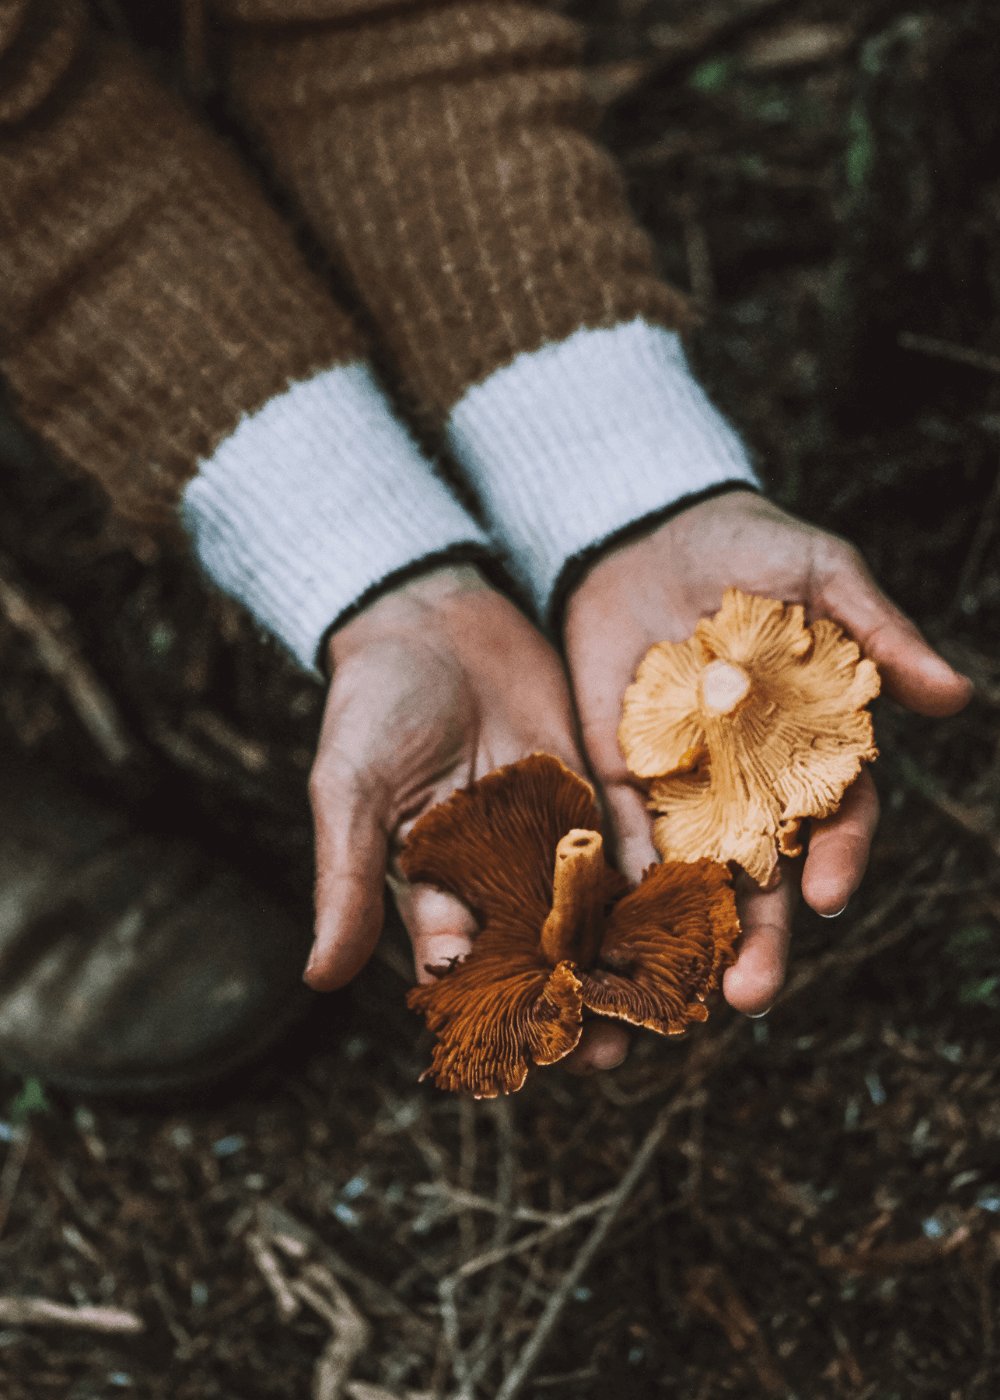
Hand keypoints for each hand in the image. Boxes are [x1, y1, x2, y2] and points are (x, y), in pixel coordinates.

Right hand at [306, 565, 623, 1072]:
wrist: (431, 620)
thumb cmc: (372, 707)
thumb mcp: (350, 793)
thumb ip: (349, 881)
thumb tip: (318, 979)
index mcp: (432, 891)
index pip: (464, 964)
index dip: (496, 1007)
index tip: (530, 1048)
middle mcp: (494, 879)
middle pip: (538, 953)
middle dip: (573, 1000)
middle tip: (612, 1050)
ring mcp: (545, 838)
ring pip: (589, 912)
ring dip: (622, 956)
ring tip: (659, 1004)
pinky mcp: (587, 794)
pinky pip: (624, 843)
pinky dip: (652, 878)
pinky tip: (686, 912)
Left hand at [563, 491, 971, 1016]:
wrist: (649, 530)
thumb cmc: (752, 548)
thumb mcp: (822, 575)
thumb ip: (879, 634)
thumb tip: (955, 697)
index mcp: (814, 748)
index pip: (837, 820)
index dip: (839, 859)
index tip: (830, 895)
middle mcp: (753, 784)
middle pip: (764, 876)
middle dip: (761, 937)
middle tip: (750, 994)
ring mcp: (683, 785)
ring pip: (691, 875)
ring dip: (685, 936)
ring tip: (675, 996)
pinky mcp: (618, 771)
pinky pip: (617, 831)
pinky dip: (613, 876)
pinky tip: (603, 923)